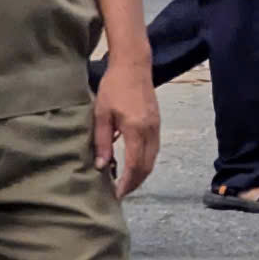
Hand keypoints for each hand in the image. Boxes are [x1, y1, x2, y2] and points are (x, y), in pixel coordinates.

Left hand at [93, 61, 159, 196]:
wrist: (133, 65)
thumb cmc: (114, 87)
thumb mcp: (101, 114)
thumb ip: (102, 141)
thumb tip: (101, 166)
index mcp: (135, 129)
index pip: (135, 165)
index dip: (127, 182)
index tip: (116, 194)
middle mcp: (150, 130)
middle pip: (147, 166)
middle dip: (135, 183)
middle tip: (121, 192)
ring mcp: (156, 126)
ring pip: (153, 158)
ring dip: (141, 173)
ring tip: (127, 181)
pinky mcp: (157, 122)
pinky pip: (154, 148)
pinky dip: (145, 161)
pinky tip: (134, 163)